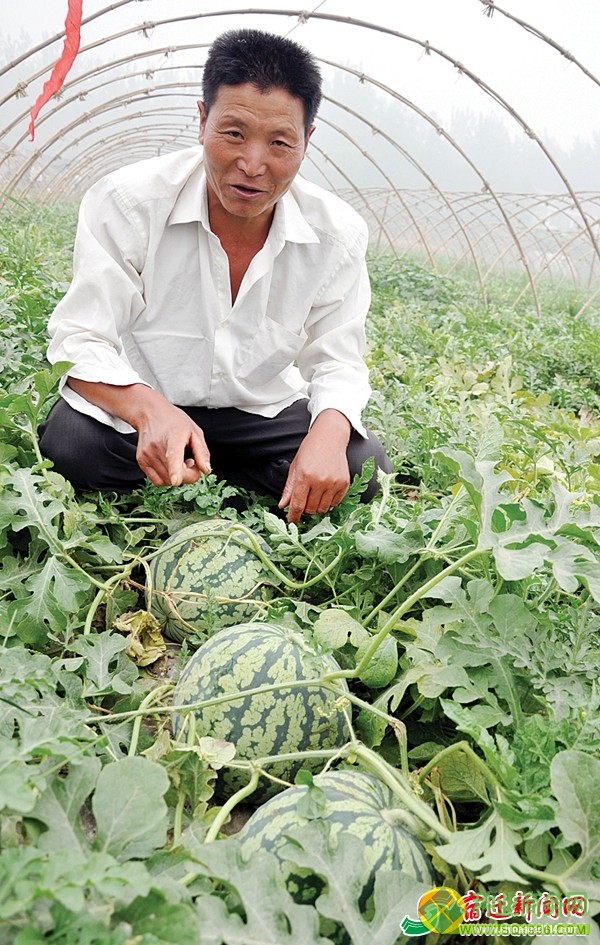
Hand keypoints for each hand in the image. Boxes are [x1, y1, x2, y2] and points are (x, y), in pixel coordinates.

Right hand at [66, 379, 210, 486]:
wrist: (145, 410)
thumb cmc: (173, 419)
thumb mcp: (192, 430)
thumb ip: (201, 451)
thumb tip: (207, 470)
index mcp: (172, 437)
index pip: (172, 457)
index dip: (176, 471)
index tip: (176, 480)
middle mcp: (156, 447)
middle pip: (174, 475)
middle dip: (187, 476)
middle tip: (191, 463)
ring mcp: (146, 455)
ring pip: (165, 480)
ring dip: (176, 476)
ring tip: (180, 460)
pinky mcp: (140, 461)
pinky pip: (157, 480)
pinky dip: (166, 476)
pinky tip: (170, 462)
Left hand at [278, 409, 350, 523]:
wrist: (330, 437)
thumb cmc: (310, 450)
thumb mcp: (295, 467)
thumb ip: (289, 488)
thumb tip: (283, 506)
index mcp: (304, 476)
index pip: (298, 505)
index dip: (294, 516)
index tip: (292, 521)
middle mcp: (320, 481)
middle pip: (310, 509)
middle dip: (305, 509)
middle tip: (304, 500)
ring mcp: (333, 483)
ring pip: (323, 508)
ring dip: (317, 506)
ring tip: (315, 494)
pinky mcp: (344, 483)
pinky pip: (335, 503)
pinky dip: (328, 501)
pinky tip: (325, 491)